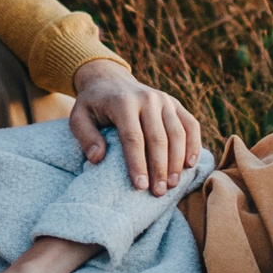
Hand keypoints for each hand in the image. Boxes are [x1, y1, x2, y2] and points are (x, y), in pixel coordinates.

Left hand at [68, 59, 203, 193]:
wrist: (110, 80)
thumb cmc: (93, 105)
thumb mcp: (78, 117)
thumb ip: (85, 136)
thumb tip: (97, 158)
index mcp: (123, 102)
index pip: (133, 137)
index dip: (138, 164)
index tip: (140, 186)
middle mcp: (147, 98)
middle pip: (158, 138)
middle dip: (160, 168)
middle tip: (159, 192)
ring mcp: (164, 100)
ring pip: (178, 133)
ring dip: (177, 161)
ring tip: (173, 185)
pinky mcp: (175, 104)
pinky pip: (191, 125)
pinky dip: (194, 145)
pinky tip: (190, 165)